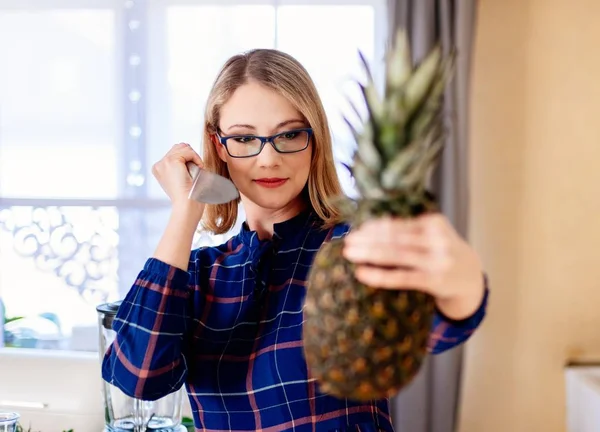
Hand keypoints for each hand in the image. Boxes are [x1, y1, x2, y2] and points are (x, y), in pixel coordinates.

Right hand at [152, 143, 204, 213]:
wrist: (186, 205)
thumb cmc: (188, 195)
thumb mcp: (182, 178)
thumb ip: (180, 166)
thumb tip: (188, 152)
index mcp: (159, 169)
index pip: (175, 152)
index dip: (188, 159)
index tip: (191, 173)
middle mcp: (159, 165)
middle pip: (179, 147)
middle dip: (190, 156)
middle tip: (196, 170)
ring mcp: (164, 162)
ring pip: (184, 147)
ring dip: (194, 157)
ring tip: (197, 169)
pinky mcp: (171, 161)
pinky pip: (189, 151)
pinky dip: (196, 158)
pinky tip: (198, 168)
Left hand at [343, 214, 484, 319]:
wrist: (471, 277)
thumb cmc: (442, 251)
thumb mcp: (433, 235)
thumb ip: (409, 230)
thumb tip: (368, 228)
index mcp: (435, 223)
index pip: (398, 224)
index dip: (375, 226)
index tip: (357, 229)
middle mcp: (438, 240)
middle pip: (395, 238)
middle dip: (368, 239)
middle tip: (347, 241)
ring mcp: (437, 261)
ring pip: (396, 255)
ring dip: (369, 254)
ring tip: (349, 254)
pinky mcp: (434, 281)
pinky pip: (401, 277)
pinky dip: (379, 275)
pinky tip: (362, 273)